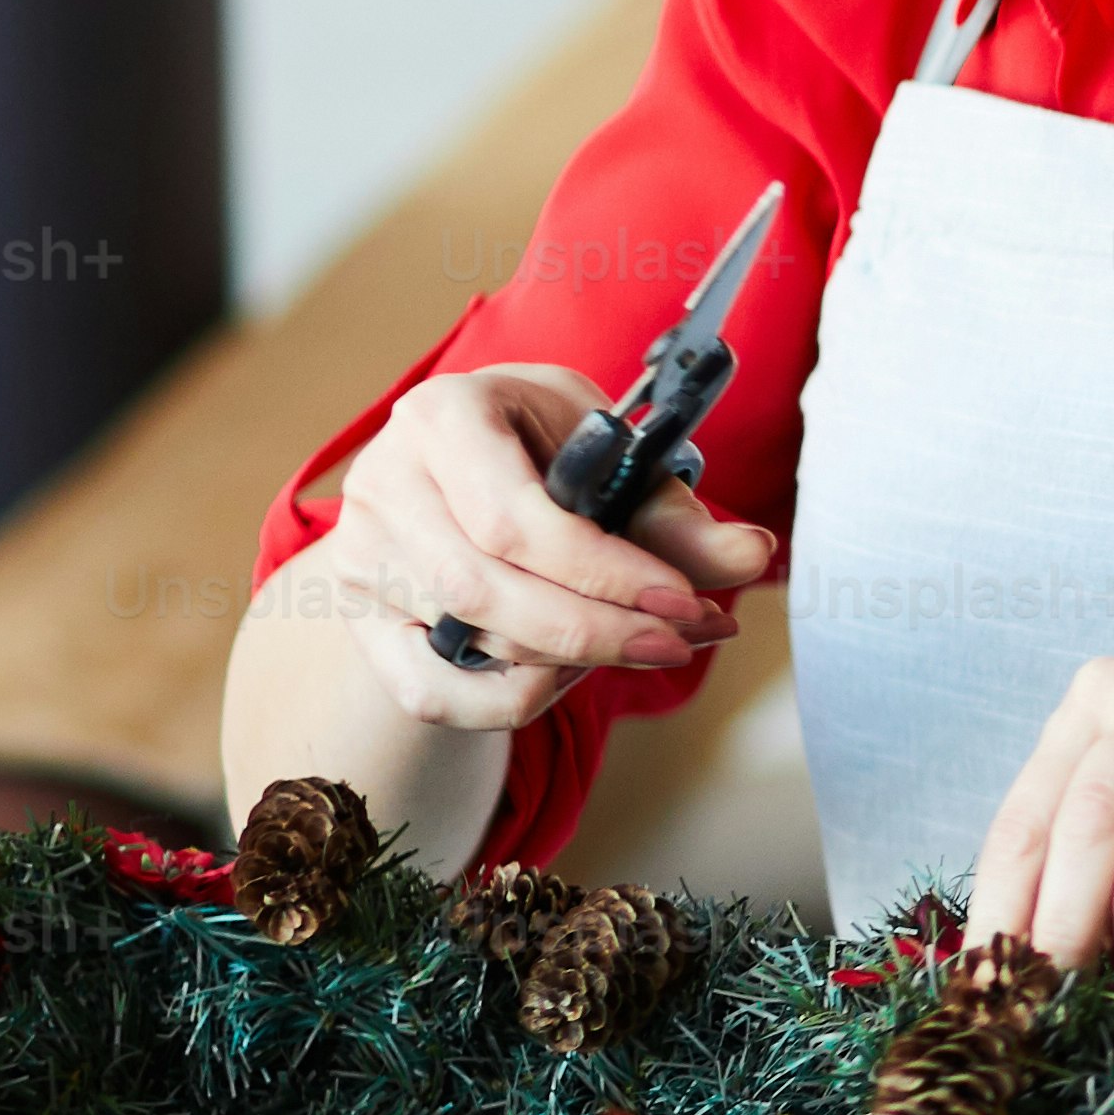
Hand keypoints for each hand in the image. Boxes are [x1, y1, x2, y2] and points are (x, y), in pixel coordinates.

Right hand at [304, 363, 778, 733]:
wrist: (458, 471)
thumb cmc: (544, 449)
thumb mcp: (609, 452)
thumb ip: (675, 512)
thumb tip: (753, 557)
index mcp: (444, 415)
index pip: (513, 519)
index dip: (606, 573)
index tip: (687, 603)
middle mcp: (384, 483)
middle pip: (483, 592)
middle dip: (598, 630)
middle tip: (682, 642)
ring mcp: (359, 558)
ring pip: (466, 643)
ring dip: (571, 661)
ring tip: (642, 640)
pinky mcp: (362, 622)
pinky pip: (433, 696)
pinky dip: (514, 698)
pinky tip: (571, 670)